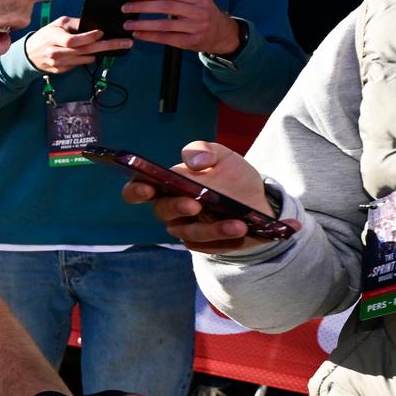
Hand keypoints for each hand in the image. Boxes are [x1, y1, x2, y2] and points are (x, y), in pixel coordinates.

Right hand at [26, 17, 131, 73]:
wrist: (29, 54)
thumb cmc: (46, 36)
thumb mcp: (57, 24)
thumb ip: (76, 24)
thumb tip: (94, 25)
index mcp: (54, 37)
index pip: (74, 40)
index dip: (90, 37)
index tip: (101, 32)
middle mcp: (56, 52)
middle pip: (85, 51)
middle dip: (108, 46)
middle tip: (126, 43)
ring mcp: (59, 63)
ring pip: (86, 59)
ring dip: (98, 52)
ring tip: (108, 45)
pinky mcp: (61, 70)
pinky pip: (80, 64)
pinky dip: (86, 58)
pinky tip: (87, 52)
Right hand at [121, 141, 281, 254]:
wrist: (259, 202)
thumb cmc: (233, 177)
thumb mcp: (223, 157)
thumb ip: (205, 151)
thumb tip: (194, 162)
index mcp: (167, 184)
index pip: (138, 188)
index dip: (135, 190)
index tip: (147, 188)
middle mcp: (171, 208)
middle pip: (162, 211)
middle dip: (177, 207)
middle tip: (194, 205)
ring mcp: (186, 228)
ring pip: (188, 232)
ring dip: (211, 228)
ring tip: (237, 224)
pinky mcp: (202, 244)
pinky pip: (207, 245)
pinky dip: (224, 238)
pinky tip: (241, 229)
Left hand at [125, 0, 240, 53]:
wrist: (226, 35)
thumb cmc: (206, 16)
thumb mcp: (198, 3)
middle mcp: (198, 11)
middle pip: (166, 7)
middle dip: (142, 7)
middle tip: (126, 8)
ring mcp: (196, 27)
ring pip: (164, 24)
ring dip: (143, 23)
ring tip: (128, 24)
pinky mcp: (192, 42)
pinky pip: (167, 39)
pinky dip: (150, 36)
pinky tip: (138, 34)